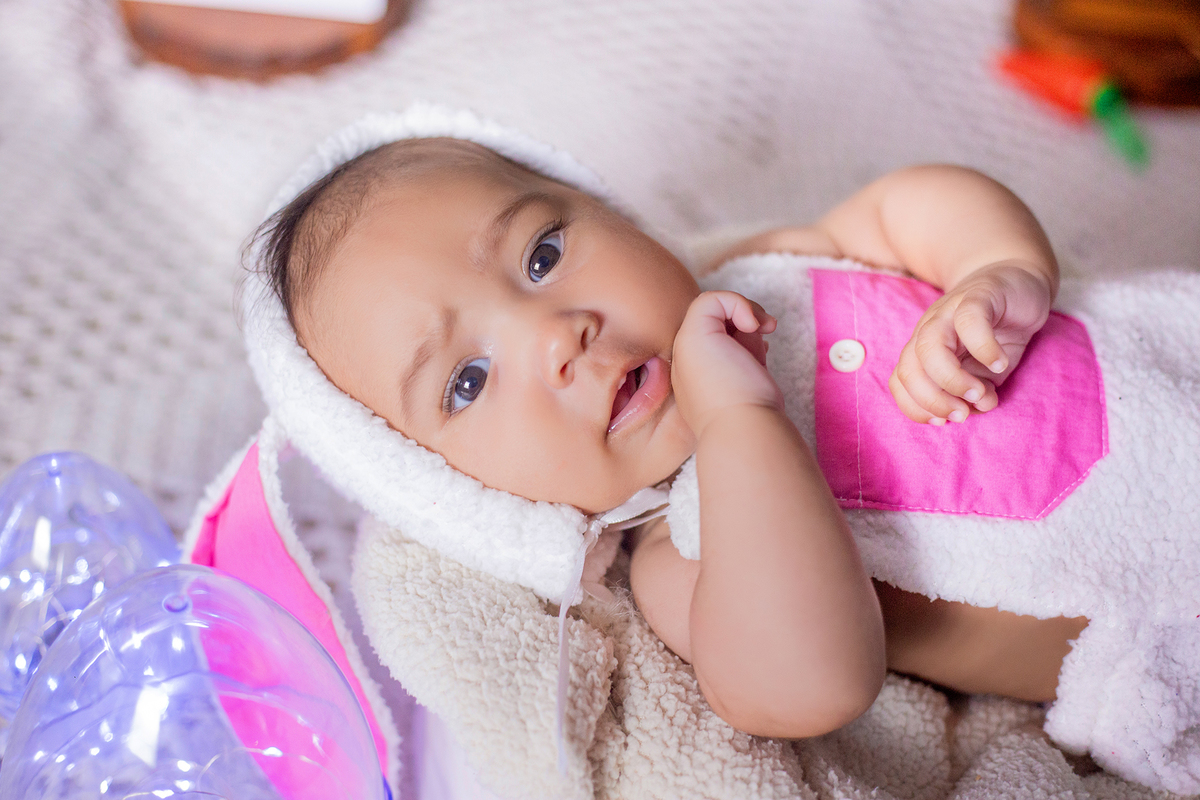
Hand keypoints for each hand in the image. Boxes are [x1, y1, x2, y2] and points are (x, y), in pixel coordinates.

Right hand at [671, 291, 782, 436]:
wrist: (742, 430)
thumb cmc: (751, 415)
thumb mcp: (749, 377)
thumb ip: (745, 353)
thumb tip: (753, 329)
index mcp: (696, 377)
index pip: (715, 339)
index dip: (741, 335)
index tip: (762, 351)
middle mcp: (686, 362)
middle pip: (714, 322)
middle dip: (744, 323)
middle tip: (765, 334)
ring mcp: (685, 348)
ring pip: (712, 307)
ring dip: (744, 311)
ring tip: (763, 329)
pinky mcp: (692, 334)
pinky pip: (712, 298)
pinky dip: (738, 303)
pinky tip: (753, 325)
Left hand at [890, 262, 1052, 424]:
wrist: (1017, 281)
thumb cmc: (995, 331)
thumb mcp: (985, 370)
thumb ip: (977, 390)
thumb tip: (976, 407)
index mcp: (923, 351)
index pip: (901, 382)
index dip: (916, 408)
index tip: (943, 423)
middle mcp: (930, 331)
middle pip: (909, 368)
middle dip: (932, 400)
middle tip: (963, 413)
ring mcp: (949, 312)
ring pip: (929, 346)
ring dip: (952, 380)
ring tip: (979, 394)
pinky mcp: (978, 297)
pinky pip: (970, 321)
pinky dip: (983, 349)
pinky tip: (1000, 363)